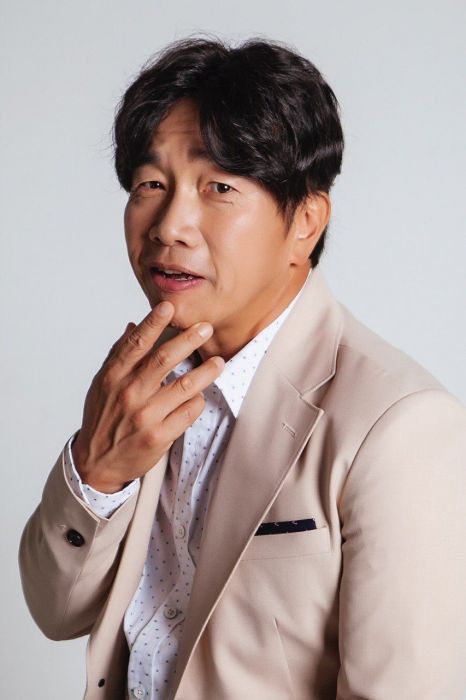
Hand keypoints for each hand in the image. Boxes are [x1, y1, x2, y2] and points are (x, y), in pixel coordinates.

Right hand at [71, 301, 224, 492]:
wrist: (96, 463)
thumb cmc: (103, 418)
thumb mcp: (103, 384)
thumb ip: (120, 355)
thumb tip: (133, 325)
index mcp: (114, 377)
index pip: (136, 344)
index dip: (153, 323)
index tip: (168, 306)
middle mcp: (129, 393)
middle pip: (164, 359)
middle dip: (189, 340)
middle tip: (206, 327)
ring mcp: (145, 416)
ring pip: (183, 387)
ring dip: (205, 372)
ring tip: (219, 362)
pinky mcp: (159, 437)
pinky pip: (188, 413)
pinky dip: (197, 401)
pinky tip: (201, 396)